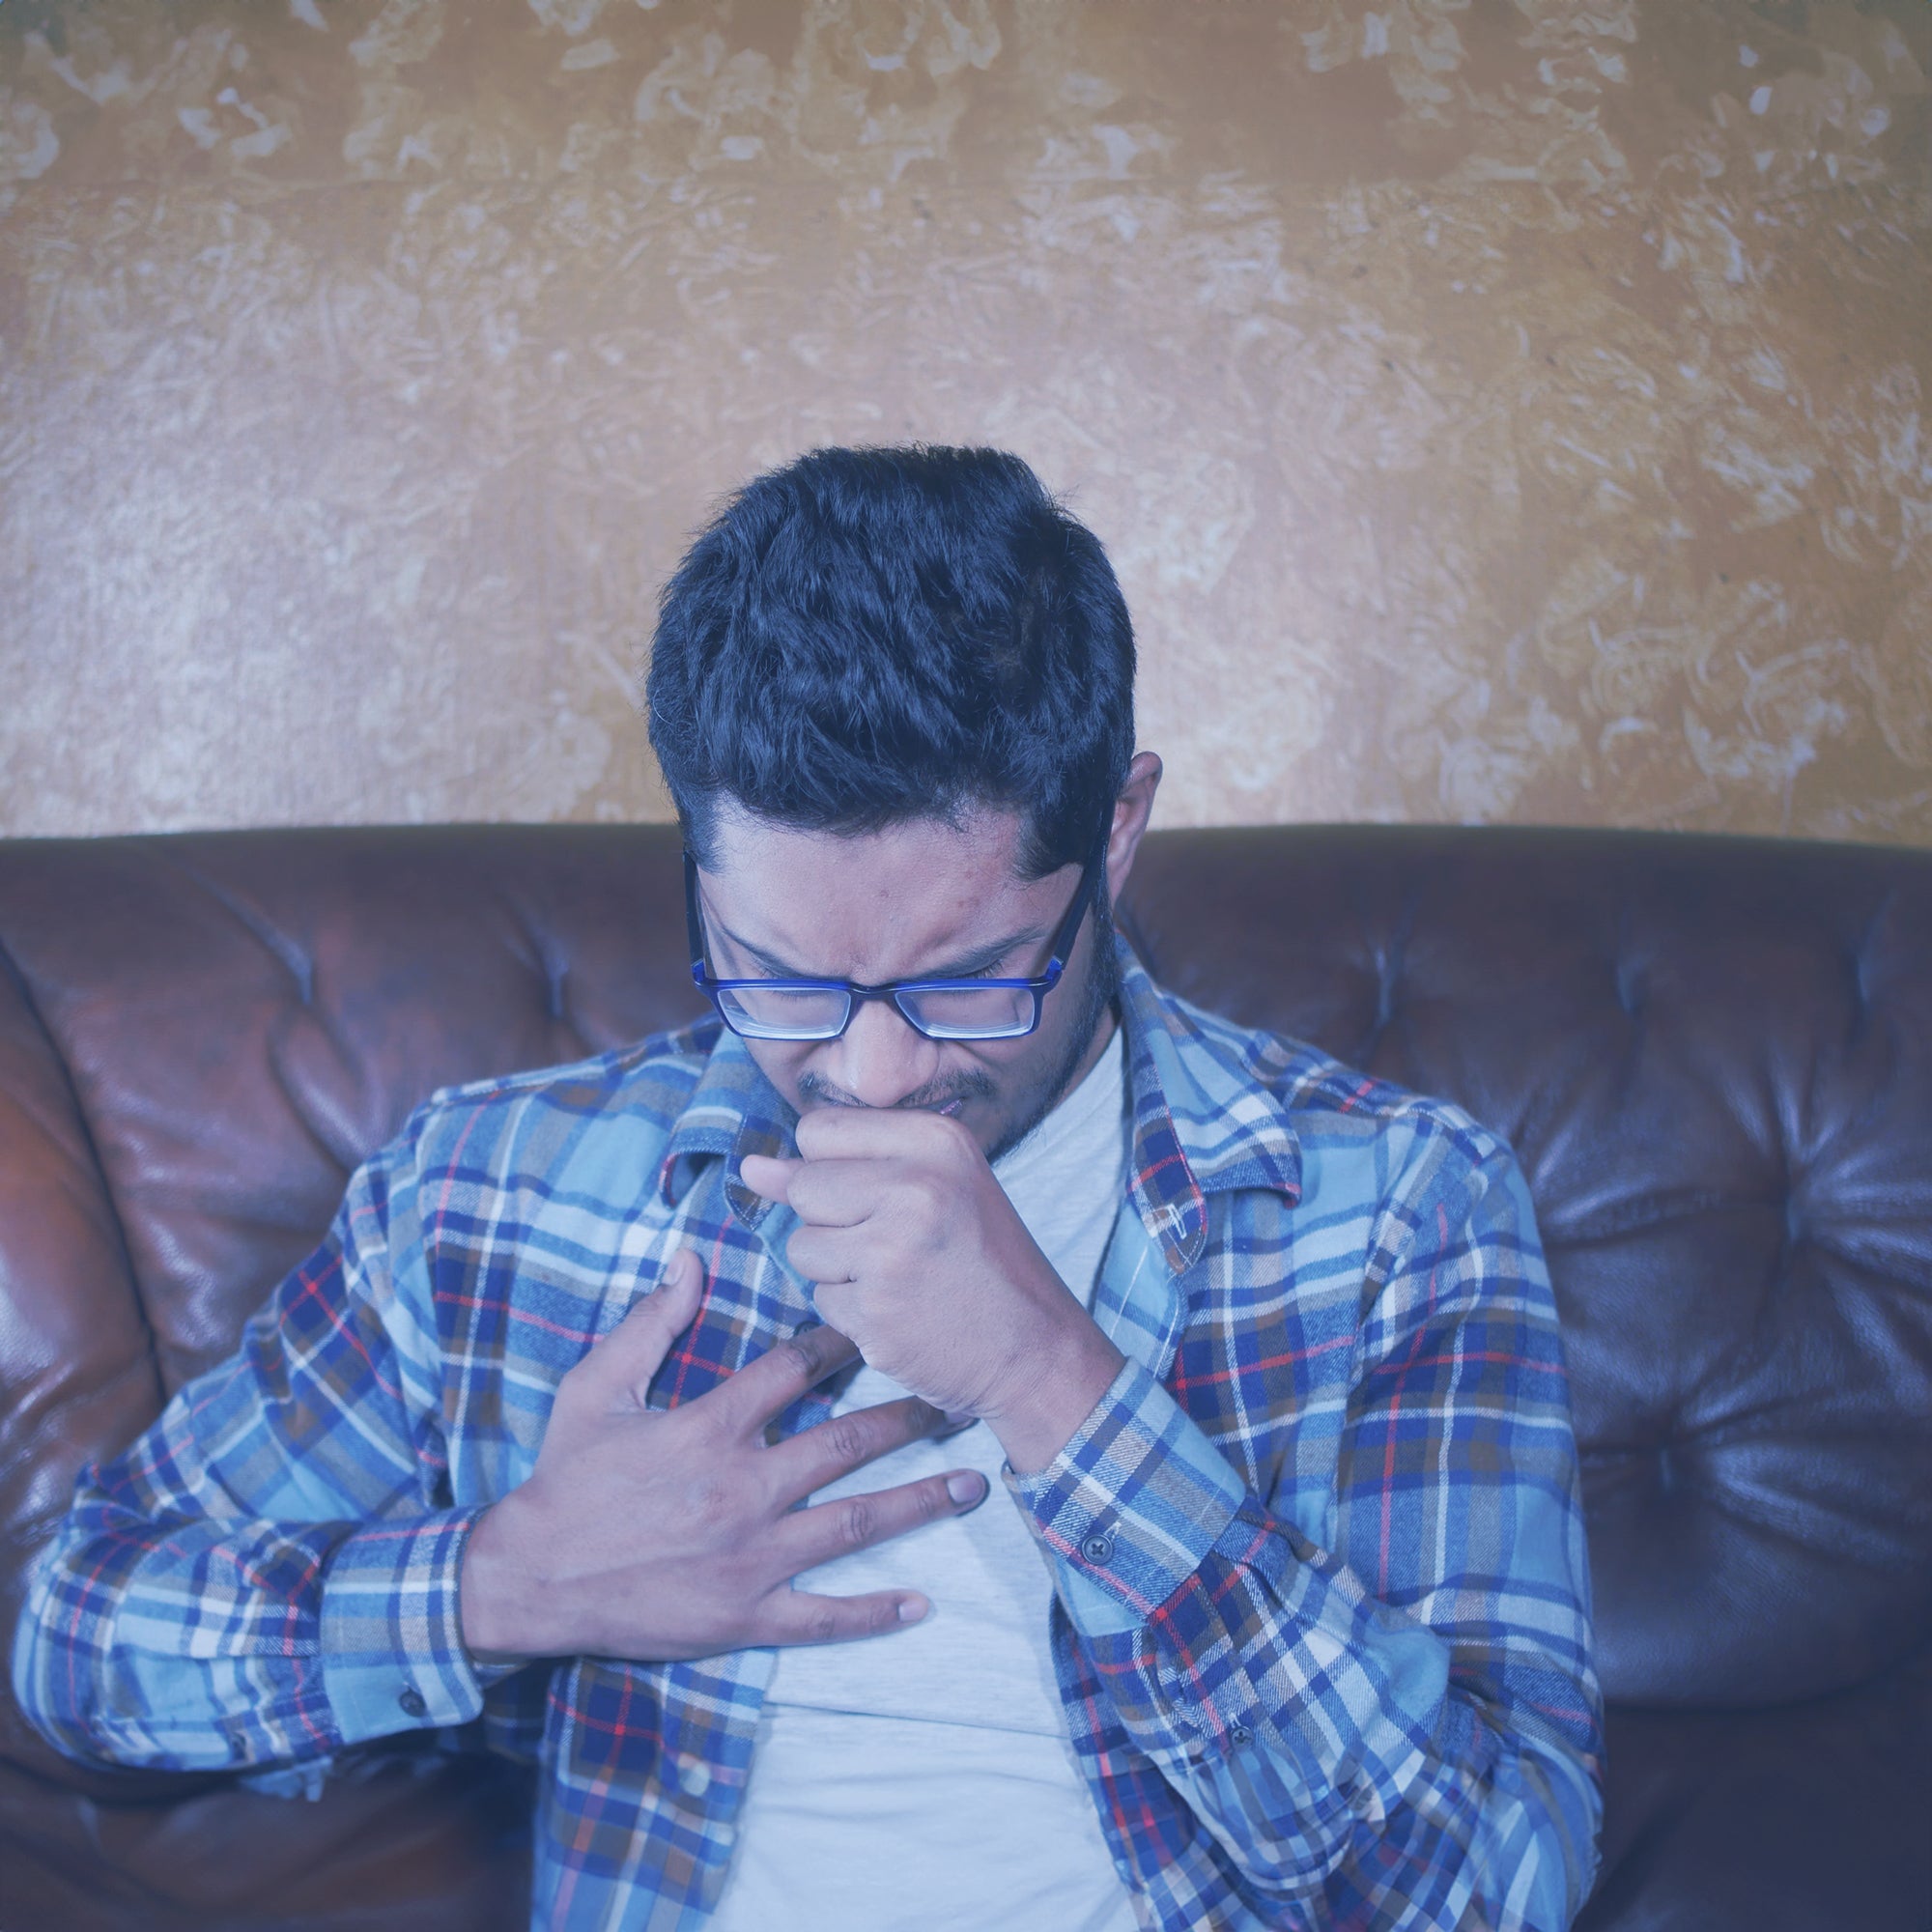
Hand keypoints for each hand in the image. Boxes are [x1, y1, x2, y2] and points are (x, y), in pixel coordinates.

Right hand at [458, 1249, 989, 1663]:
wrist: (529, 1579)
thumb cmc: (565, 1479)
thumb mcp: (596, 1388)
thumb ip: (651, 1323)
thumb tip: (690, 1258)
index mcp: (710, 1428)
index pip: (795, 1370)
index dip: (839, 1344)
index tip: (876, 1329)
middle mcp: (744, 1488)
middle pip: (848, 1444)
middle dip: (909, 1417)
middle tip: (958, 1399)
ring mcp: (751, 1557)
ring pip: (856, 1523)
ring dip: (921, 1501)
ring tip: (975, 1484)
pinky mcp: (745, 1615)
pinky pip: (822, 1615)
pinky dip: (873, 1612)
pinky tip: (921, 1604)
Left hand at [739, 1108, 1125, 1473]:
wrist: (1037, 1350)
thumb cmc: (980, 1262)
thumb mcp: (933, 1188)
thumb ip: (840, 1168)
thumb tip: (749, 1167)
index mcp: (936, 1140)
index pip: (818, 1129)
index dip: (831, 1168)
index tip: (876, 1196)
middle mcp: (917, 1184)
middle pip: (803, 1187)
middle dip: (829, 1223)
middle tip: (895, 1245)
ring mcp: (894, 1247)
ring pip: (801, 1246)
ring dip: (836, 1271)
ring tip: (900, 1278)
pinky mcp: (877, 1308)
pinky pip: (820, 1299)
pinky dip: (851, 1313)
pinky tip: (901, 1313)